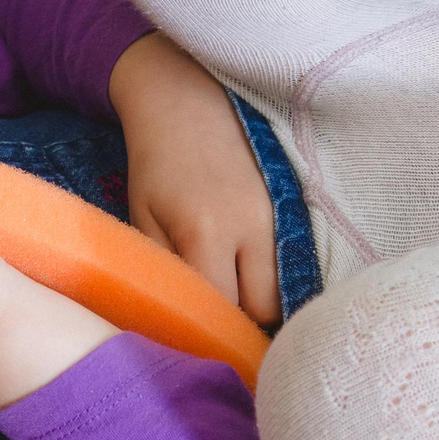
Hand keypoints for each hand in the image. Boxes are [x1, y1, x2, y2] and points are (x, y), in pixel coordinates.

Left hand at [109, 33, 281, 326]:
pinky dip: (280, 274)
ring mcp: (281, 215)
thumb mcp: (142, 218)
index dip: (213, 333)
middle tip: (223, 321)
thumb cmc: (156, 162)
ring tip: (240, 297)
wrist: (189, 98)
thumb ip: (162, 272)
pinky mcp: (296, 205)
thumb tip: (177, 321)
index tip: (202, 341)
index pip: (222, 311)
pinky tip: (258, 271)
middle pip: (265, 308)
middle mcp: (253, 228)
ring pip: (288, 288)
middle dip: (244, 321)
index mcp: (205, 233)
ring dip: (265, 300)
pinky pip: (296, 259)